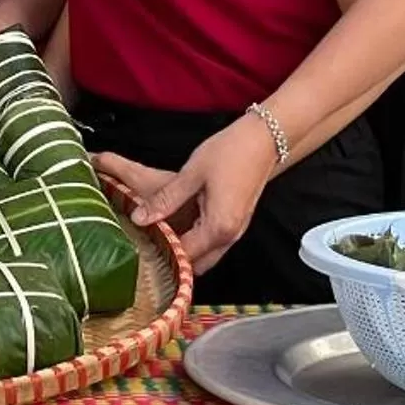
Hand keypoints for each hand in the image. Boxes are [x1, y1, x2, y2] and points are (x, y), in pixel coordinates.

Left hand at [97, 117, 278, 273]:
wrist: (264, 140)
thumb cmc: (231, 153)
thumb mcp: (191, 174)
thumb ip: (165, 200)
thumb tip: (140, 218)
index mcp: (218, 227)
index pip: (184, 256)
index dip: (161, 252)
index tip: (141, 243)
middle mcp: (229, 236)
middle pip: (197, 264)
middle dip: (174, 256)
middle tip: (149, 240)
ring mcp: (235, 231)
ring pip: (206, 255)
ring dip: (186, 248)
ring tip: (161, 231)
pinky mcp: (236, 222)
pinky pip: (213, 242)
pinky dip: (196, 239)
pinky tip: (179, 221)